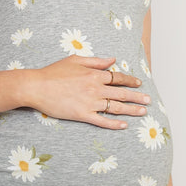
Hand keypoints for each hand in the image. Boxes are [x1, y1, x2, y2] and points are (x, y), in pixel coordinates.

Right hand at [30, 55, 149, 128]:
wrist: (37, 86)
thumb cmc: (53, 72)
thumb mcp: (75, 60)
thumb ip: (96, 61)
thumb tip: (112, 60)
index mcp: (94, 74)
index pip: (117, 77)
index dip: (130, 80)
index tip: (139, 83)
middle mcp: (95, 89)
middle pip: (121, 94)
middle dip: (137, 97)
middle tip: (148, 101)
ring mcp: (90, 103)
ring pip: (115, 108)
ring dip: (131, 110)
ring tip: (142, 112)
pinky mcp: (82, 115)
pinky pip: (102, 120)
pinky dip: (114, 124)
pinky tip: (124, 125)